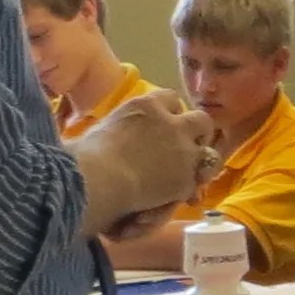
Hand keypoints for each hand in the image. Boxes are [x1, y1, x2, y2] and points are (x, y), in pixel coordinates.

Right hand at [75, 90, 220, 233]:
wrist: (95, 180)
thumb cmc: (84, 155)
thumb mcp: (102, 128)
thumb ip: (120, 125)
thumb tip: (112, 133)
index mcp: (146, 105)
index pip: (170, 98)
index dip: (171, 113)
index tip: (166, 123)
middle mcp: (171, 122)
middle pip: (200, 119)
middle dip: (198, 132)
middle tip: (190, 146)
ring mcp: (183, 150)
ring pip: (209, 151)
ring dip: (202, 160)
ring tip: (195, 172)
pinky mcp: (186, 177)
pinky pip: (196, 182)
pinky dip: (189, 188)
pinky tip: (182, 196)